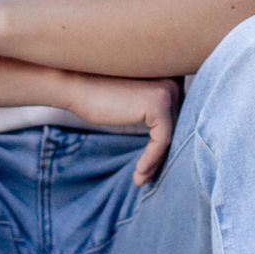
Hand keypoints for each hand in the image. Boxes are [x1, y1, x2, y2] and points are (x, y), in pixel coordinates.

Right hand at [63, 72, 183, 185]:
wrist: (75, 85)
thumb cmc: (99, 95)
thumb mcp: (134, 103)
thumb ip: (155, 111)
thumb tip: (172, 145)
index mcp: (171, 74)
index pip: (179, 115)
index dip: (167, 143)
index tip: (151, 165)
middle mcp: (174, 79)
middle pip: (178, 126)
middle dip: (162, 155)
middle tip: (146, 176)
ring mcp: (167, 91)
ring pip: (171, 136)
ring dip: (156, 162)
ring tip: (141, 179)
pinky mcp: (157, 105)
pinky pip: (162, 140)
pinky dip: (151, 159)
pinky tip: (139, 172)